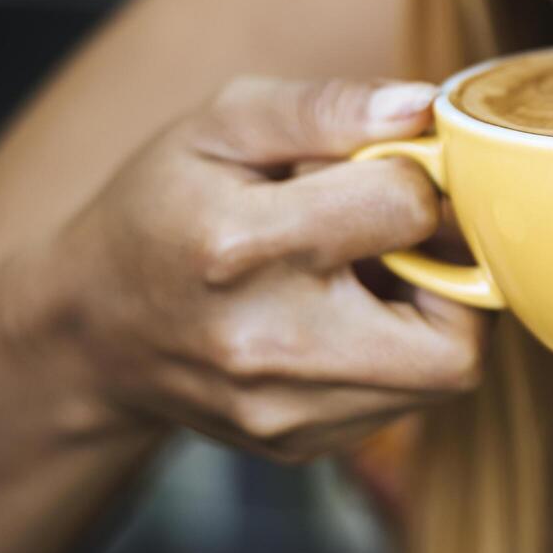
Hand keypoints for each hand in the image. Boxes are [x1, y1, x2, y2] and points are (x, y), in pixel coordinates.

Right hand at [49, 75, 492, 461]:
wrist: (92, 329)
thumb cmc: (165, 208)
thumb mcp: (222, 126)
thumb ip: (326, 108)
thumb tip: (423, 108)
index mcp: (242, 245)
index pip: (407, 207)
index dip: (417, 175)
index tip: (387, 171)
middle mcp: (270, 345)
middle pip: (456, 337)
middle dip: (459, 274)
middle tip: (414, 238)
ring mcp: (288, 410)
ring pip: (446, 375)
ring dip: (437, 315)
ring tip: (375, 274)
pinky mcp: (302, 445)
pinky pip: (407, 402)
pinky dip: (404, 355)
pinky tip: (351, 319)